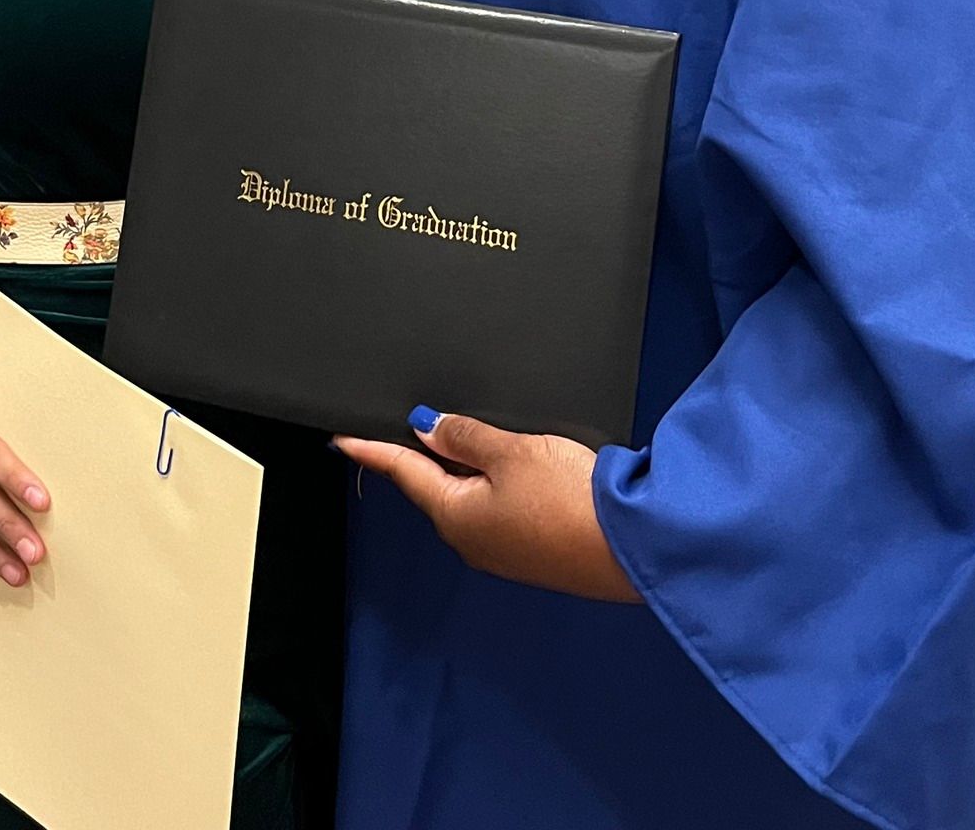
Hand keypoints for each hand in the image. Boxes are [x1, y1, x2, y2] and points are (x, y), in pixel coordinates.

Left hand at [335, 409, 639, 603]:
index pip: (404, 472)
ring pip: (471, 498)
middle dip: (428, 454)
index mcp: (455, 514)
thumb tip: (428, 429)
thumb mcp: (511, 452)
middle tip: (418, 421)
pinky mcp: (533, 553)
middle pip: (437, 486)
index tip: (344, 440)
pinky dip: (496, 485)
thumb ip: (465, 437)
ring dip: (467, 468)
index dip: (373, 450)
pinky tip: (517, 467)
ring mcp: (503, 552)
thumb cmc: (569, 500)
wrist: (631, 548)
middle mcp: (472, 540)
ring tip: (474, 435)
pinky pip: (499, 511)